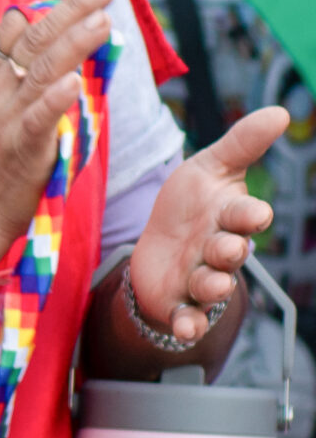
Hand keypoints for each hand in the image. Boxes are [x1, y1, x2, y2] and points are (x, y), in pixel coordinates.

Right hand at [0, 0, 116, 269]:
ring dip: (72, 43)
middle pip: (34, 40)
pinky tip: (76, 81)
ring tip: (102, 20)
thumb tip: (34, 23)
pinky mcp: (21, 147)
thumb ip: (19, 66)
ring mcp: (7, 117)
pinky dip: (56, 98)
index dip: (50, 7)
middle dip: (71, 9)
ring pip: (41, 71)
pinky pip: (38, 118)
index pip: (15, 30)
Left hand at [128, 105, 284, 341]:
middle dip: (229, 249)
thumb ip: (241, 144)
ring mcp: (200, 279)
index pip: (246, 216)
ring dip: (212, 285)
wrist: (156, 248)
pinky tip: (184, 327)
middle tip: (226, 246)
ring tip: (209, 282)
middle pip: (231, 252)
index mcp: (229, 218)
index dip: (249, 215)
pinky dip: (188, 325)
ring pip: (212, 285)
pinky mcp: (179, 304)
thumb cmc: (189, 207)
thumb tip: (281, 111)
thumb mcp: (207, 169)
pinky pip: (189, 318)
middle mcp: (220, 251)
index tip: (251, 212)